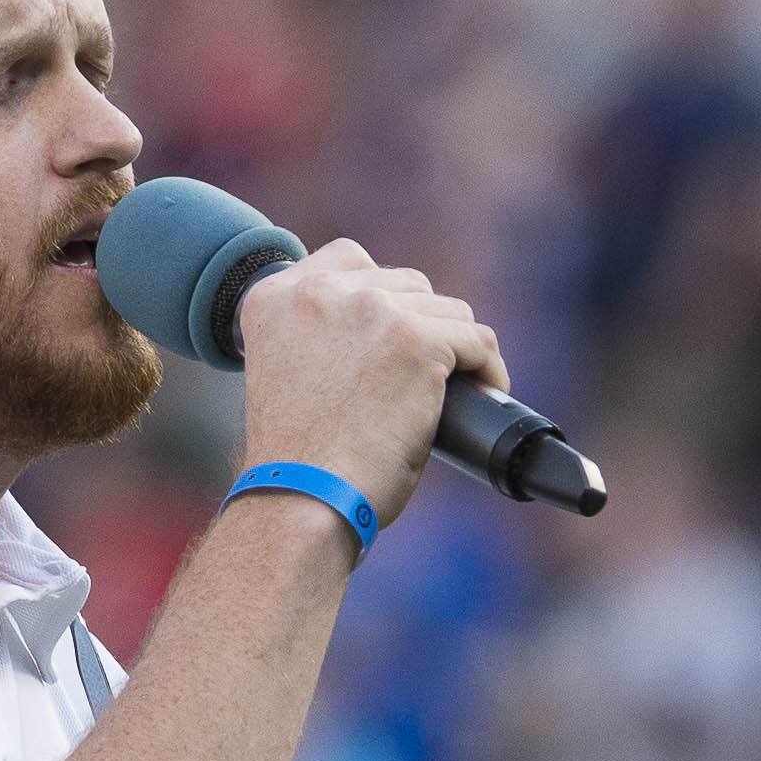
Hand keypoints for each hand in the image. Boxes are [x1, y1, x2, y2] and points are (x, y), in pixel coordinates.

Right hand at [229, 239, 508, 532]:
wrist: (300, 500)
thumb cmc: (296, 462)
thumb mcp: (287, 375)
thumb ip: (317, 338)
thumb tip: (380, 338)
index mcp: (273, 297)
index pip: (348, 260)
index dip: (382, 297)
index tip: (393, 335)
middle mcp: (319, 291)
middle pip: (403, 283)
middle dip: (421, 325)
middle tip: (430, 372)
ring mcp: (371, 310)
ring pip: (445, 309)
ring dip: (455, 346)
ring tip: (460, 384)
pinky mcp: (416, 340)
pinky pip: (477, 340)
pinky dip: (487, 368)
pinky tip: (486, 391)